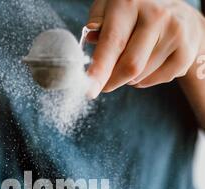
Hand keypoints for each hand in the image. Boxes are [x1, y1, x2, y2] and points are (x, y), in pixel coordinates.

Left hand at [87, 0, 204, 97]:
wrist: (178, 12)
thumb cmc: (136, 12)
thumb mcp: (111, 7)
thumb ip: (98, 22)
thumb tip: (91, 37)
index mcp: (130, 3)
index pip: (113, 42)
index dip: (100, 70)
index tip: (90, 90)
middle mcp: (156, 15)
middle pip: (130, 66)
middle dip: (112, 81)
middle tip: (104, 82)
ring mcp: (175, 32)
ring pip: (142, 76)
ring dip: (130, 78)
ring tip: (134, 57)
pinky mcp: (186, 50)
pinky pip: (159, 80)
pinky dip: (147, 80)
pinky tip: (149, 62)